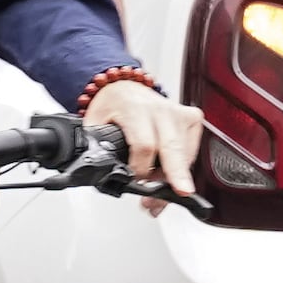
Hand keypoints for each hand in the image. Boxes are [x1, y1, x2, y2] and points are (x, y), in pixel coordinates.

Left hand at [82, 78, 203, 215]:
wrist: (124, 87)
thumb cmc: (112, 105)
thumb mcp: (95, 123)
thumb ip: (94, 146)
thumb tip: (91, 171)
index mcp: (134, 108)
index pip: (144, 144)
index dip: (140, 167)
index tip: (135, 180)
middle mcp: (160, 109)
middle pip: (172, 147)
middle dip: (176, 174)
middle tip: (181, 192)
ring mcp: (178, 112)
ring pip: (183, 153)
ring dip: (173, 178)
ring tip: (157, 195)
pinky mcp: (191, 119)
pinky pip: (190, 149)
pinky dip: (181, 167)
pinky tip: (169, 176)